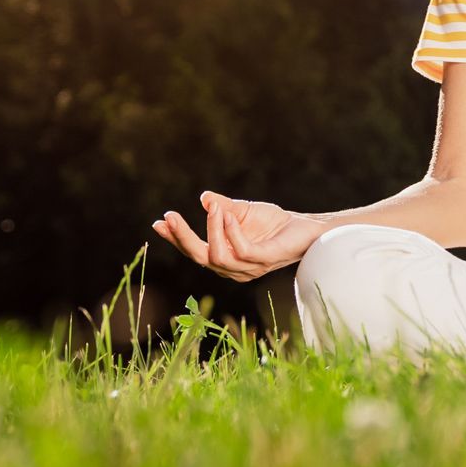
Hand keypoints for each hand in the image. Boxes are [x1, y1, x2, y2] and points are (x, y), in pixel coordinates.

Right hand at [151, 191, 323, 282]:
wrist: (306, 228)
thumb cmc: (274, 223)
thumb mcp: (242, 211)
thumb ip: (222, 207)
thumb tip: (204, 198)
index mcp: (224, 257)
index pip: (194, 250)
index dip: (175, 238)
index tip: (159, 222)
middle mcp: (232, 268)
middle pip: (199, 257)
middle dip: (182, 237)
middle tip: (170, 216)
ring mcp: (248, 268)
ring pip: (218, 256)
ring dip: (211, 230)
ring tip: (212, 208)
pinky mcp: (264, 261)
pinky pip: (242, 252)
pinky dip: (231, 233)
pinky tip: (227, 215)